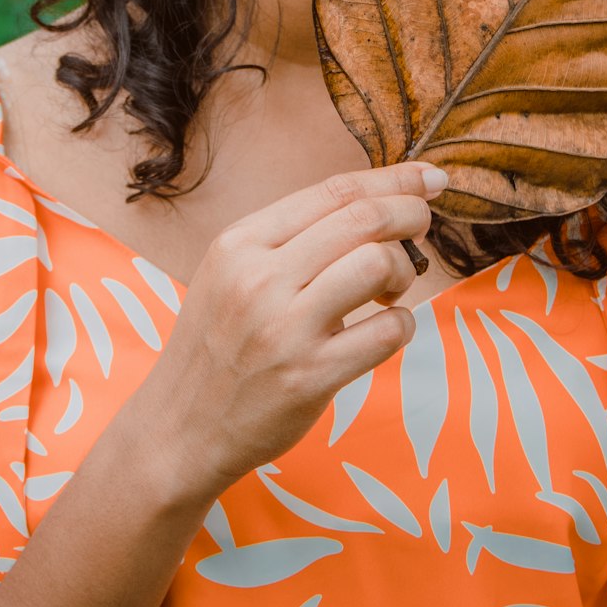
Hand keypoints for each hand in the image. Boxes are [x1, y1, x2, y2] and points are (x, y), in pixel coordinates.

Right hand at [137, 162, 446, 496]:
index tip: (429, 178)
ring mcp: (284, 329)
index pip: (333, 191)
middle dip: (411, 215)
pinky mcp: (310, 377)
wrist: (177, 428)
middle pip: (364, 219)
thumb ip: (288, 239)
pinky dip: (402, 325)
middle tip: (422, 229)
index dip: (393, 178)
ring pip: (377, 264)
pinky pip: (387, 331)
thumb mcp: (229, 274)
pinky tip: (386, 329)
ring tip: (391, 290)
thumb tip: (372, 204)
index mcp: (239, 243)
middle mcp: (259, 278)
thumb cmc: (216, 346)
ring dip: (403, 271)